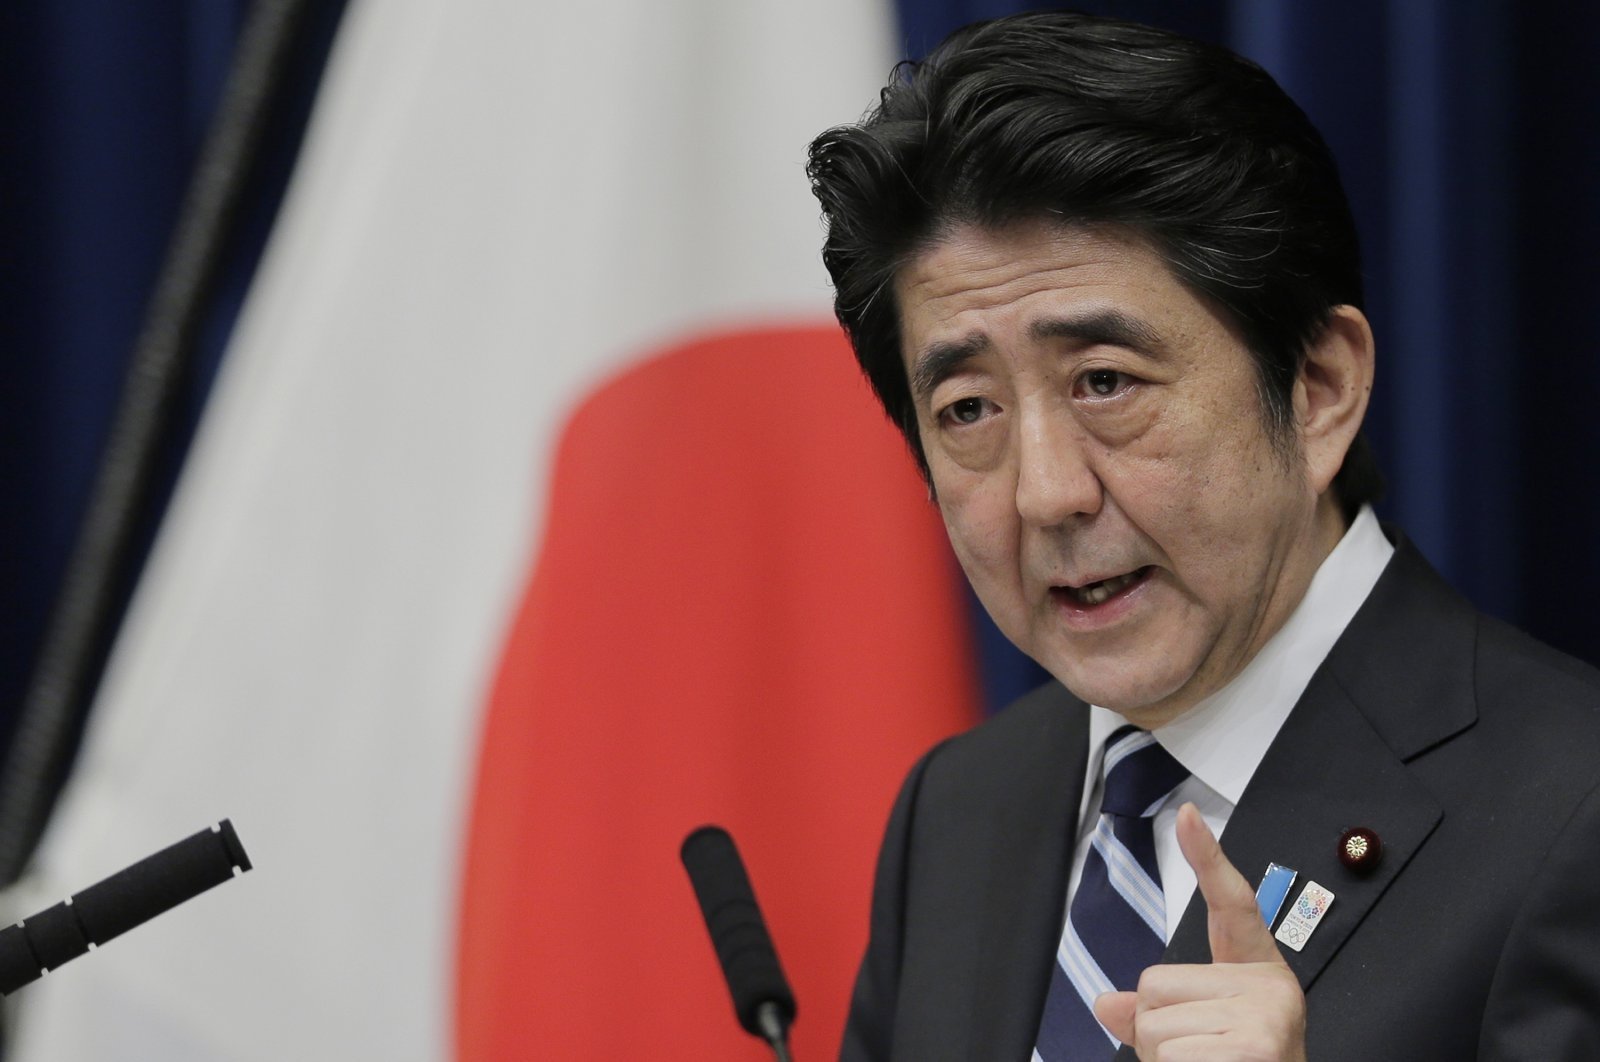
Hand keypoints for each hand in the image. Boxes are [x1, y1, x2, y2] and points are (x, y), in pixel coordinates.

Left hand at [1093, 803, 1306, 1060]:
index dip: (1210, 857)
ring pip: (1154, 1028)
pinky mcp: (1256, 1048)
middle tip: (1205, 1058)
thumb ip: (1159, 1015)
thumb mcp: (1205, 1039)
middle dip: (1163, 1034)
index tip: (1190, 814)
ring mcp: (1265, 1020)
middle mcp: (1269, 990)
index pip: (1233, 906)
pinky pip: (1170, 1057)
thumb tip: (1107, 1003)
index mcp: (1258, 978)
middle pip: (1156, 987)